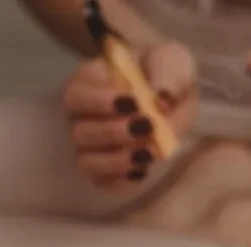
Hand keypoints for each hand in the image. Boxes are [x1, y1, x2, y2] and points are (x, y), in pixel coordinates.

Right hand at [62, 41, 196, 188]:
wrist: (173, 92)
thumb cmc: (163, 69)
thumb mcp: (172, 59)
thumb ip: (167, 73)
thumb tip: (162, 101)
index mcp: (89, 82)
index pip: (77, 94)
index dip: (101, 101)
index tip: (134, 102)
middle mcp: (82, 115)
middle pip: (80, 131)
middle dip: (113, 133)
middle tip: (148, 127)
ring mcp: (91, 144)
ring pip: (86, 161)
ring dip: (116, 161)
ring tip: (149, 152)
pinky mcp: (106, 167)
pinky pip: (101, 182)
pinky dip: (120, 181)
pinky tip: (142, 172)